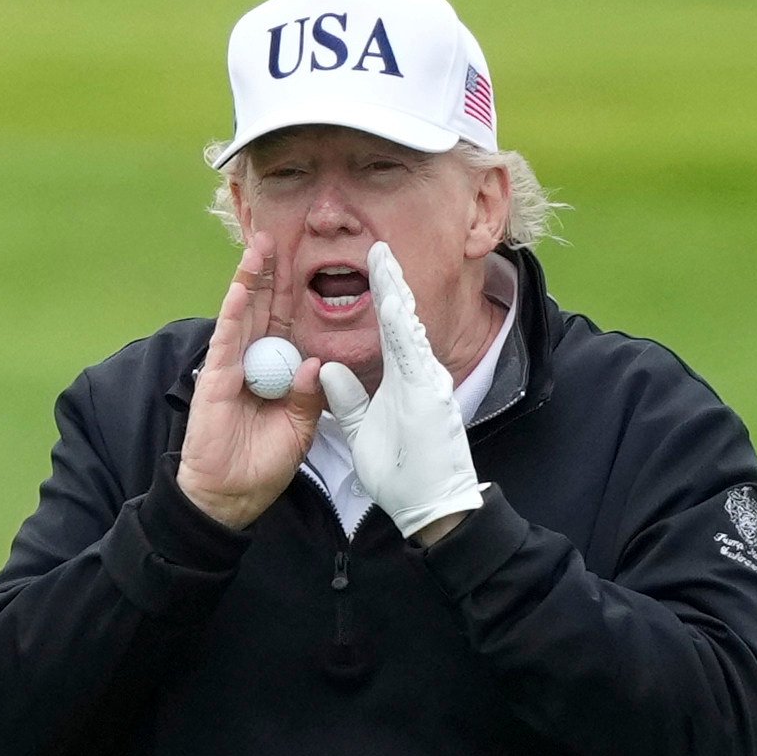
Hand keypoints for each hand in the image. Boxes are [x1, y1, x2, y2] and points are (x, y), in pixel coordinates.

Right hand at [178, 234, 326, 529]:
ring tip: (260, 244)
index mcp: (276, 372)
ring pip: (243, 313)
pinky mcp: (215, 378)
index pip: (285, 325)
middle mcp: (253, 362)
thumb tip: (315, 362)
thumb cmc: (263, 466)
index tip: (307, 262)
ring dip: (250, 279)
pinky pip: (226, 339)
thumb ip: (308, 396)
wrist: (231, 496)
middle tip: (280, 235)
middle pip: (263, 309)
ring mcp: (232, 367)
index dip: (293, 294)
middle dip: (272, 273)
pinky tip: (241, 286)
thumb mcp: (299, 429)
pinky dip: (233, 311)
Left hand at [316, 242, 484, 540]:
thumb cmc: (402, 474)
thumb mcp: (361, 430)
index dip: (377, 300)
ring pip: (408, 329)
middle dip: (390, 284)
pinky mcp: (429, 395)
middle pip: (399, 321)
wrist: (428, 506)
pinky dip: (403, 327)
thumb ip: (346, 399)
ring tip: (385, 259)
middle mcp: (417, 376)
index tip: (368, 270)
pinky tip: (393, 301)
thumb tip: (327, 369)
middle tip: (380, 248)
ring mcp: (426, 383)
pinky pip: (412, 355)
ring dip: (397, 293)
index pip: (385, 332)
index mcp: (402, 381)